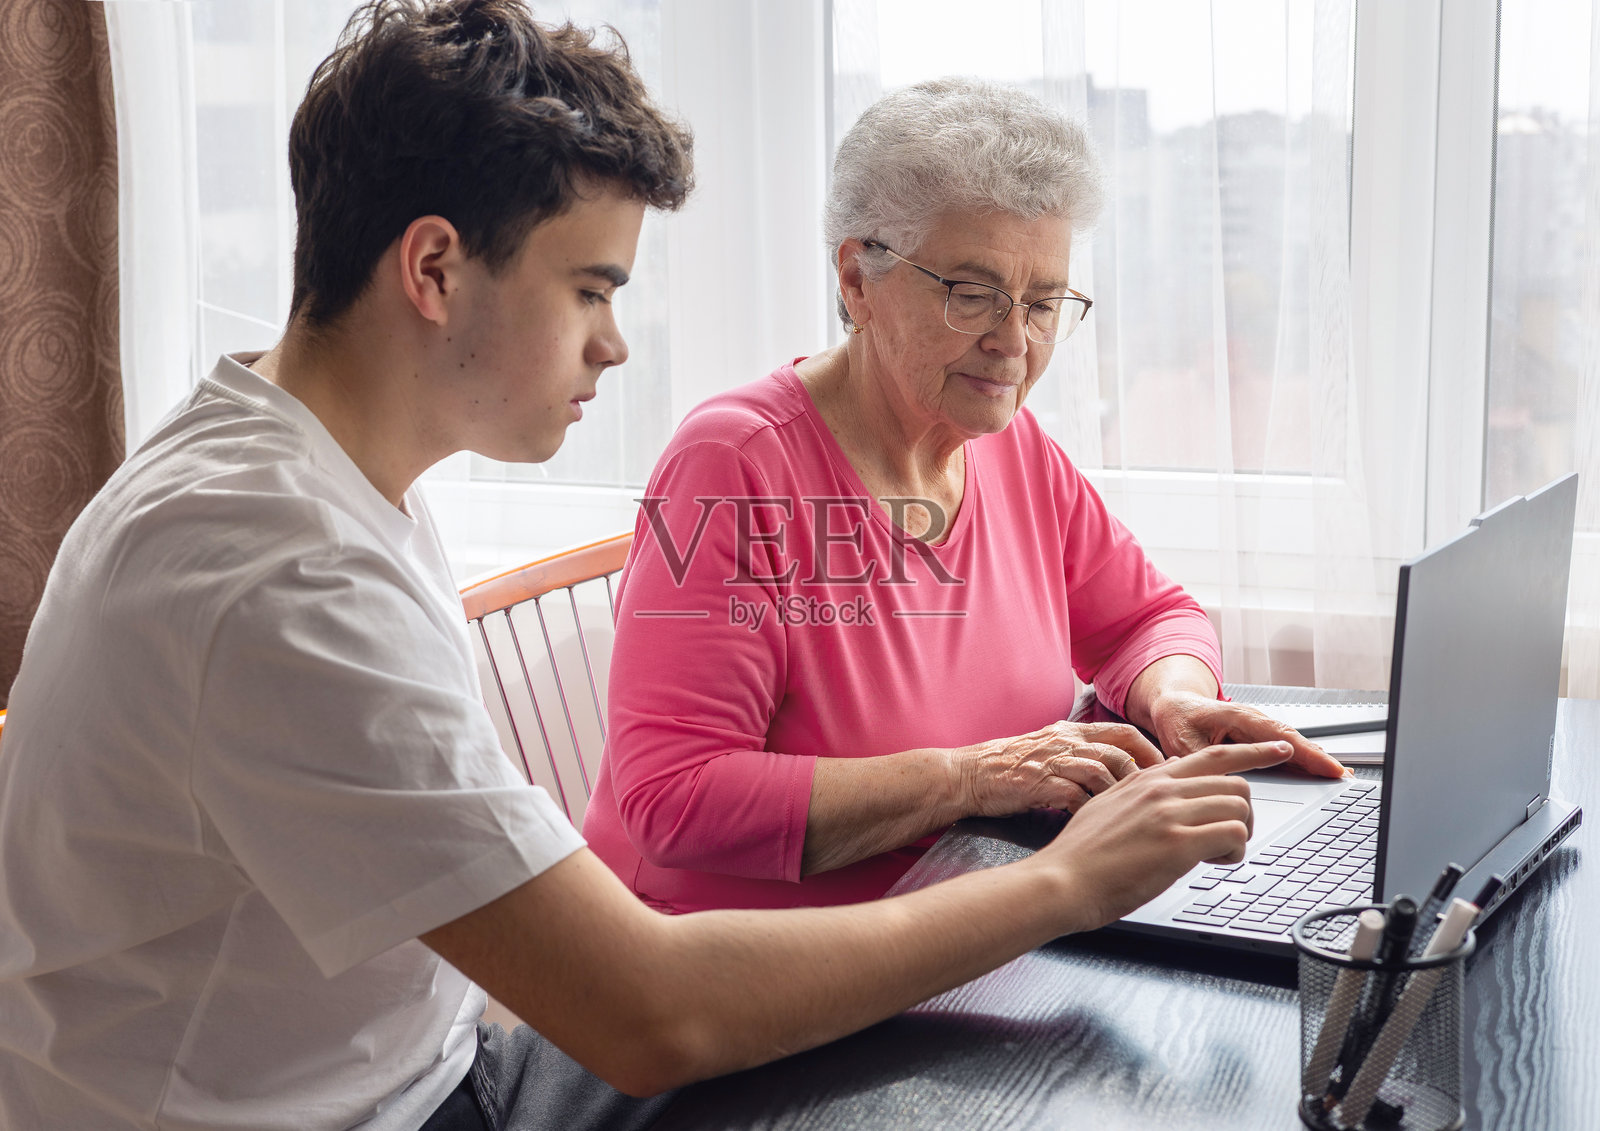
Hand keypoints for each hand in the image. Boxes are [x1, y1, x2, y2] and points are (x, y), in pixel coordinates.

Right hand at [953, 721, 1164, 816]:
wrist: (967, 775)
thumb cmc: (1008, 769)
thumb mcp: (1049, 751)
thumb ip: (1081, 756)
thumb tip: (1119, 770)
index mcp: (1071, 732)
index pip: (1123, 733)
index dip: (1150, 752)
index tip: (1170, 773)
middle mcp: (1065, 742)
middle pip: (1119, 751)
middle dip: (1145, 777)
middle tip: (1163, 800)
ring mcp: (1051, 762)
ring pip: (1101, 771)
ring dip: (1121, 794)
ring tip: (1135, 816)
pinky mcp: (1037, 783)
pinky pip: (1074, 795)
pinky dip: (1091, 810)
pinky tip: (1100, 825)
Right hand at [1038, 740, 1292, 926]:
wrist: (1060, 881)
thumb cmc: (1081, 855)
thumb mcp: (1108, 807)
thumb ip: (1141, 794)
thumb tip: (1170, 786)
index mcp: (1148, 779)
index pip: (1211, 755)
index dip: (1251, 752)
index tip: (1278, 750)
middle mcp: (1161, 789)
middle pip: (1235, 783)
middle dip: (1242, 813)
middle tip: (1225, 838)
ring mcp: (1169, 814)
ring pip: (1239, 807)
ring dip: (1240, 835)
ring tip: (1216, 855)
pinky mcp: (1177, 844)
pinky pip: (1233, 836)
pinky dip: (1234, 853)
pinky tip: (1212, 864)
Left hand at [1147, 690, 1346, 778]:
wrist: (1174, 705)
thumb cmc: (1178, 719)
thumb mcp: (1183, 742)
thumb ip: (1204, 761)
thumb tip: (1222, 782)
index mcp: (1237, 717)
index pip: (1279, 736)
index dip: (1304, 754)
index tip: (1325, 766)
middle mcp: (1253, 719)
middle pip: (1292, 739)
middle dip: (1318, 757)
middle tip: (1342, 776)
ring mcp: (1257, 727)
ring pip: (1291, 743)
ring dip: (1315, 758)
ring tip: (1338, 775)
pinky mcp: (1257, 736)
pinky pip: (1284, 746)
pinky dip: (1303, 758)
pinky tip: (1318, 771)